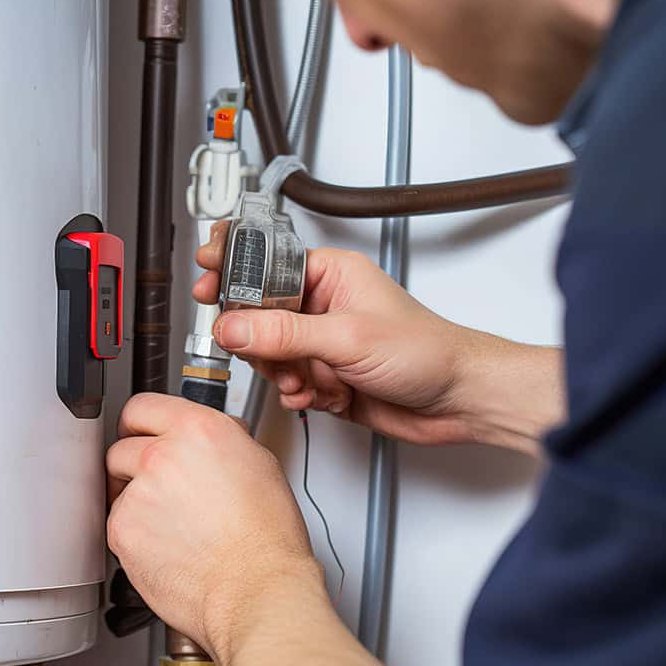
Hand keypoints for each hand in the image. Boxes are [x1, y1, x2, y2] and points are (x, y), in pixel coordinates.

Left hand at [106, 393, 327, 665]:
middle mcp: (162, 455)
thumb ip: (219, 442)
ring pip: (117, 488)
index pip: (142, 406)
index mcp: (197, 430)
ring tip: (171, 524)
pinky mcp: (122, 530)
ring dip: (134, 500)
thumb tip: (203, 441)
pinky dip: (133, 534)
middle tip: (159, 488)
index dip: (140, 424)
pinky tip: (165, 544)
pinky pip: (117, 524)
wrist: (256, 590)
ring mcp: (138, 493)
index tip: (139, 433)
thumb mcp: (258, 465)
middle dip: (134, 465)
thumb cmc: (266, 539)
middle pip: (121, 447)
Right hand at [193, 221, 563, 452]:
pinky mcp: (324, 376)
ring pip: (270, 355)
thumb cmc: (429, 352)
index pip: (266, 264)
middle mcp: (323, 305)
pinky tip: (324, 395)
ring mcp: (321, 342)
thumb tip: (234, 327)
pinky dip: (300, 394)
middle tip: (278, 354)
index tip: (207, 280)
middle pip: (258, 317)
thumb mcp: (348, 337)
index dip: (234, 273)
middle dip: (266, 344)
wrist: (459, 401)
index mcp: (331, 274)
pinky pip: (287, 383)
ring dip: (287, 374)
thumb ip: (284, 333)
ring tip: (315, 380)